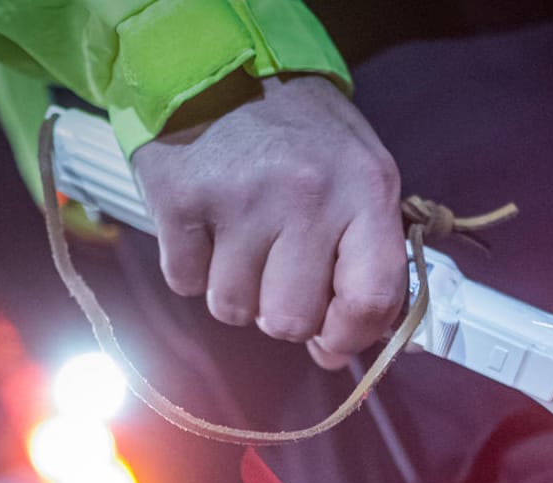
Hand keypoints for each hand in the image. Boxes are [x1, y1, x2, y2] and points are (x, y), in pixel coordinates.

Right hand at [131, 73, 406, 369]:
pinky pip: (185, 283)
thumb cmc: (301, 135)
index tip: (332, 341)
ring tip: (242, 241)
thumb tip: (341, 345)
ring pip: (232, 310)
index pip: (371, 299)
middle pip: (289, 321)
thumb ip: (367, 256)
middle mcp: (307, 194)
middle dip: (281, 313)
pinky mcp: (181, 199)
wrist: (222, 67)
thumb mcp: (360, 175)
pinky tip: (207, 227)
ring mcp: (241, 198)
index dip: (349, 337)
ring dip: (235, 290)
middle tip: (276, 271)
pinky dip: (192, 266)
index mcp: (366, 190)